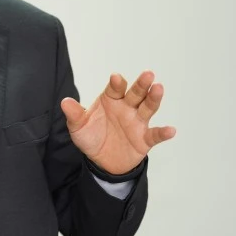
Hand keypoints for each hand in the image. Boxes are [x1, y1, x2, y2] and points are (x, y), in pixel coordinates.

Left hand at [60, 71, 175, 174]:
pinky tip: (171, 130)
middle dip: (141, 84)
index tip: (116, 78)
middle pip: (135, 94)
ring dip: (153, 99)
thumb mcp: (78, 127)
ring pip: (148, 108)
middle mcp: (126, 108)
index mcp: (111, 100)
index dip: (116, 83)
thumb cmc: (91, 137)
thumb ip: (74, 114)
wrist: (101, 161)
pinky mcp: (144, 139)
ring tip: (159, 88)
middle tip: (148, 74)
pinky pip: (155, 135)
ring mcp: (137, 122)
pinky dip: (163, 133)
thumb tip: (64, 102)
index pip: (115, 89)